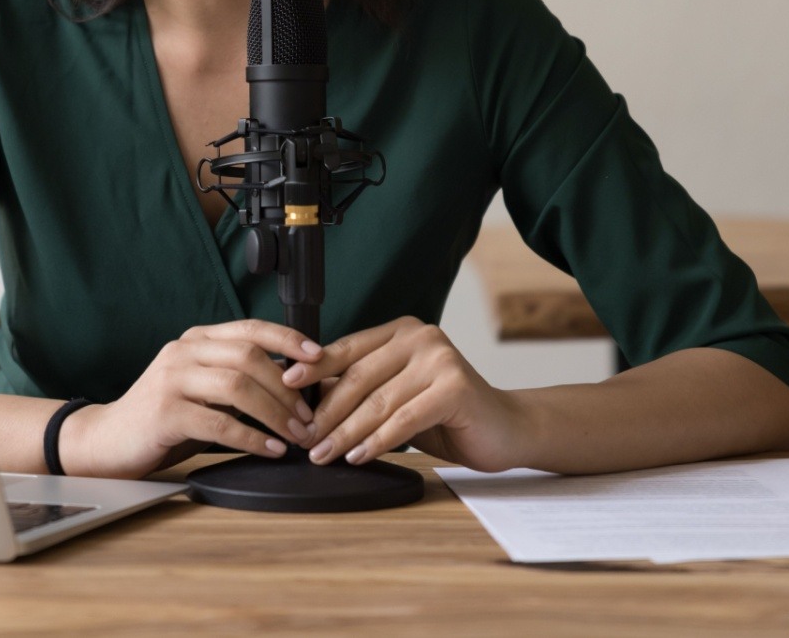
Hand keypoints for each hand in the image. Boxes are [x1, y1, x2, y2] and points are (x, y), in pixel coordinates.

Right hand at [62, 319, 322, 478]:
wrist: (108, 439)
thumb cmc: (163, 416)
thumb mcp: (199, 386)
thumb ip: (235, 376)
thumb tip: (294, 381)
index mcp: (196, 340)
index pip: (250, 328)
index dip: (288, 339)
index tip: (318, 357)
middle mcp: (183, 352)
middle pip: (249, 358)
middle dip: (287, 388)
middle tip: (309, 417)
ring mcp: (172, 381)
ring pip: (238, 388)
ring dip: (275, 414)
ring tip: (296, 435)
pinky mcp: (165, 414)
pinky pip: (220, 424)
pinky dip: (251, 438)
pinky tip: (270, 449)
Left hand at [285, 316, 531, 472]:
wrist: (505, 429)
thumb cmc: (446, 414)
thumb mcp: (396, 396)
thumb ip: (361, 390)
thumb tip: (303, 399)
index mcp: (401, 332)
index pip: (347, 349)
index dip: (313, 369)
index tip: (283, 387)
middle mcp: (420, 337)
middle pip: (358, 377)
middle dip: (326, 412)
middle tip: (303, 438)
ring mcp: (440, 359)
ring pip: (378, 401)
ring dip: (346, 432)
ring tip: (323, 454)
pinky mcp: (454, 387)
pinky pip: (404, 419)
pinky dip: (378, 441)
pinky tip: (359, 457)